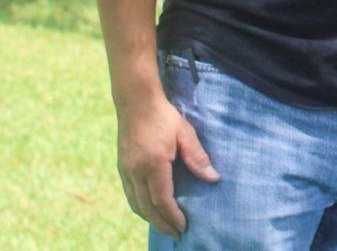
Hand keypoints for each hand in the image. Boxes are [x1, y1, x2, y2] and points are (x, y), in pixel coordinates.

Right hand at [116, 94, 219, 237]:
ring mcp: (126, 169)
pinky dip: (139, 207)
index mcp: (154, 163)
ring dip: (149, 218)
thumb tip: (213, 179)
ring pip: (135, 203)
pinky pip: (130, 194)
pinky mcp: (122, 167)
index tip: (183, 226)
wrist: (136, 101)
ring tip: (163, 226)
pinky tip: (149, 209)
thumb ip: (198, 157)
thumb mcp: (185, 133)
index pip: (162, 199)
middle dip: (161, 223)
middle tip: (175, 234)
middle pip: (147, 207)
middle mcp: (136, 170)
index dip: (172, 216)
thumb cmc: (164, 116)